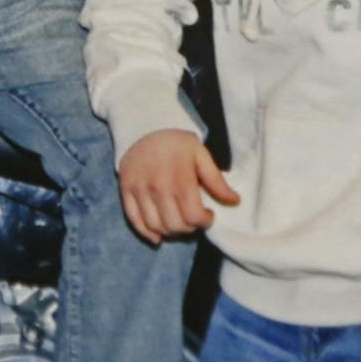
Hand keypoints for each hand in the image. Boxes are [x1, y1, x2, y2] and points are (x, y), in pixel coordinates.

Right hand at [117, 130, 239, 245]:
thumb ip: (216, 180)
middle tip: (193, 219)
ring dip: (170, 232)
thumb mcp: (200, 154)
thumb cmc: (177, 143)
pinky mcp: (126, 191)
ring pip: (156, 226)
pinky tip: (158, 235)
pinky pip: (134, 221)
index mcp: (180, 177)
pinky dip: (147, 233)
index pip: (193, 216)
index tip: (208, 215)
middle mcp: (158, 186)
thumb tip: (234, 201)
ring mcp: (140, 190)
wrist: (144, 127)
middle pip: (175, 225)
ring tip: (178, 223)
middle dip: (189, 228)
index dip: (205, 221)